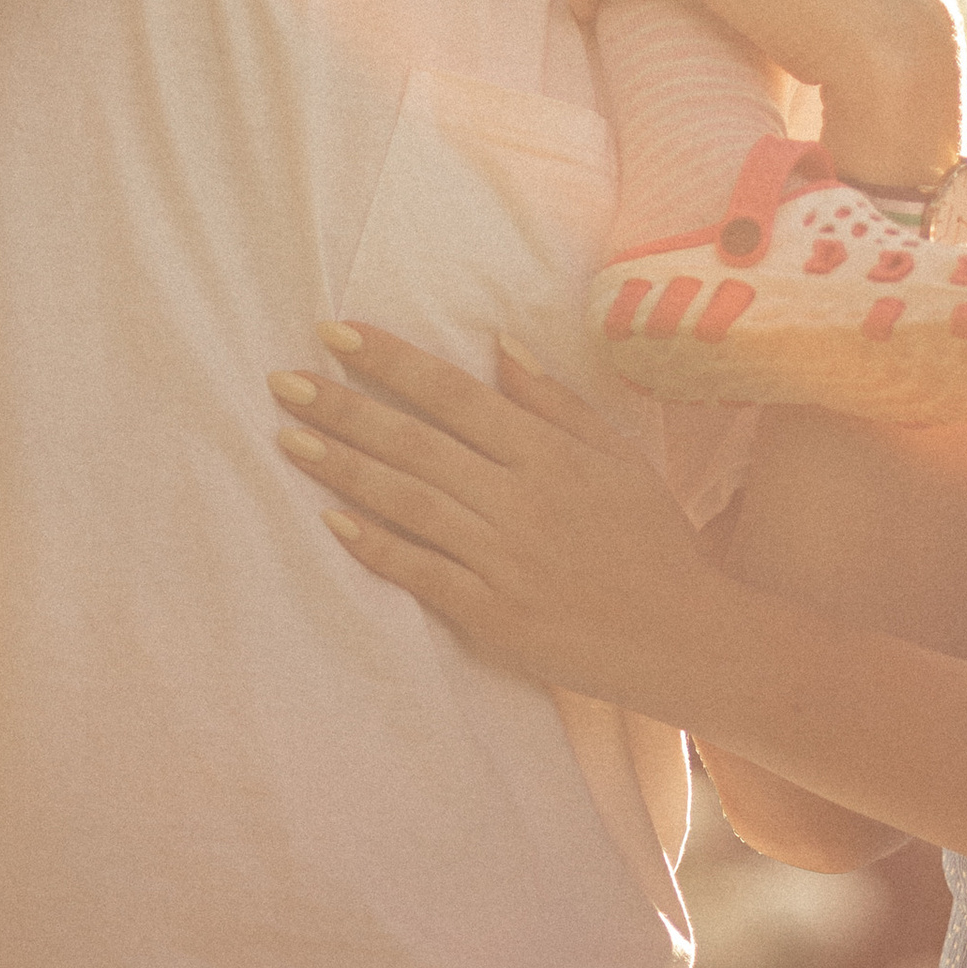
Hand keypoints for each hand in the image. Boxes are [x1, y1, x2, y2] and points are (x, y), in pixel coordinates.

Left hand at [271, 325, 730, 716]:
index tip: (335, 332)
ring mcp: (502, 557)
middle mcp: (519, 497)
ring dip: (344, 469)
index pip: (453, 392)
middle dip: (344, 407)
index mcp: (548, 451)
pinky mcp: (492, 613)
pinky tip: (332, 521)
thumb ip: (554, 401)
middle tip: (283, 381)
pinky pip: (422, 572)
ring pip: (408, 501)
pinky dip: (376, 546)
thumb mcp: (618, 453)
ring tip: (289, 440)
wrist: (683, 635)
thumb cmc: (652, 538)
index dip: (391, 360)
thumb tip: (499, 343)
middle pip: (416, 442)